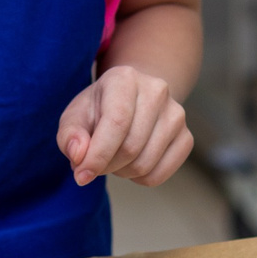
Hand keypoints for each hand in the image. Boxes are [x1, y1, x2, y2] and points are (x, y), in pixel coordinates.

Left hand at [58, 64, 190, 185]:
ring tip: (113, 158)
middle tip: (94, 163)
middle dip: (106, 166)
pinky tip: (131, 163)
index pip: (116, 123)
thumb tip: (79, 156)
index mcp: (124, 78)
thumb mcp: (76, 116)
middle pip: (130, 147)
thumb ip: (70, 136)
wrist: (133, 100)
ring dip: (121, 172)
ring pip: (145, 164)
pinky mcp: (186, 137)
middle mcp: (156, 91)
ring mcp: (176, 114)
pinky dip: (139, 179)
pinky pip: (160, 174)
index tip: (81, 175)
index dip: (97, 155)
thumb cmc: (99, 109)